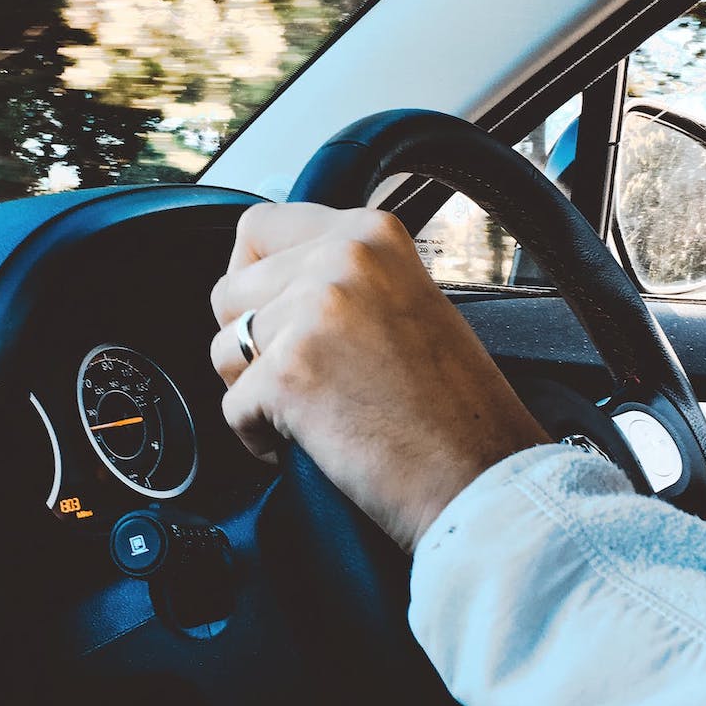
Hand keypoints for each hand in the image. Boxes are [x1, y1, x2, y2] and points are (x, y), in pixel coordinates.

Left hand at [210, 203, 550, 550]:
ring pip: (224, 349)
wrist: (481, 478)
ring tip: (313, 413)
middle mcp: (341, 259)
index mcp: (371, 234)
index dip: (251, 277)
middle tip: (302, 380)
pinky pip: (231, 407)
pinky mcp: (288, 374)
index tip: (271, 315)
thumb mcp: (406, 302)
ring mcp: (313, 313)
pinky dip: (260, 437)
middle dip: (250, 343)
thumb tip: (267, 280)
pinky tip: (314, 444)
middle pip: (229, 291)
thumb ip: (342, 278)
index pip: (258, 226)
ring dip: (252, 390)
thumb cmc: (455, 410)